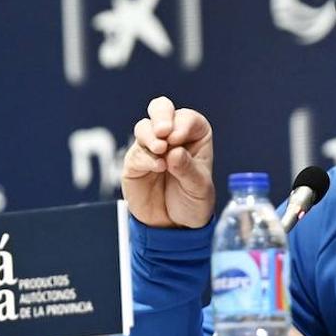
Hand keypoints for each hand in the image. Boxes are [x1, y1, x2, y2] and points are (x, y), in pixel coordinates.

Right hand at [122, 96, 214, 228]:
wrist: (174, 226)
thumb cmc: (193, 202)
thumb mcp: (199, 188)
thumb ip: (188, 169)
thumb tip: (174, 152)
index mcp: (194, 136)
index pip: (188, 118)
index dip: (182, 124)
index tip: (178, 139)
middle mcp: (171, 137)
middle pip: (161, 109)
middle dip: (161, 115)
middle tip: (163, 131)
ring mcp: (151, 147)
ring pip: (144, 127)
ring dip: (150, 136)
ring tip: (160, 151)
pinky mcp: (135, 162)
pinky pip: (136, 153)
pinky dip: (146, 158)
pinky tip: (157, 167)